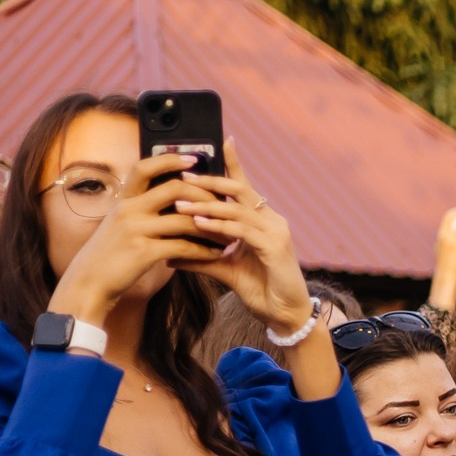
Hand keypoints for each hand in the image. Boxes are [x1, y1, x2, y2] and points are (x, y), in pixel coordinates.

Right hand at [45, 151, 226, 323]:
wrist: (88, 282)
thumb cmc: (110, 255)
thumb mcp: (120, 225)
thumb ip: (141, 211)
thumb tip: (174, 202)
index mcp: (124, 200)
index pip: (145, 168)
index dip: (170, 160)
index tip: (194, 159)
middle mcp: (128, 209)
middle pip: (175, 189)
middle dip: (205, 195)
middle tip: (225, 205)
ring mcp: (135, 230)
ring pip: (184, 220)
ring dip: (212, 228)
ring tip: (229, 235)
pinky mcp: (143, 252)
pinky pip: (183, 247)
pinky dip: (204, 251)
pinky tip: (216, 254)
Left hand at [169, 137, 312, 330]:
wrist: (286, 315)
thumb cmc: (261, 291)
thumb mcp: (226, 271)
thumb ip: (201, 259)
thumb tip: (170, 255)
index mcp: (263, 221)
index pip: (245, 187)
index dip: (233, 163)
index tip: (221, 140)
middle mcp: (272, 221)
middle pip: (240, 190)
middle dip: (210, 181)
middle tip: (182, 175)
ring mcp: (276, 233)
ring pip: (238, 209)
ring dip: (207, 204)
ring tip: (180, 202)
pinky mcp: (275, 248)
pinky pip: (242, 231)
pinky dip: (219, 225)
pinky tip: (199, 223)